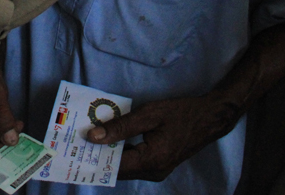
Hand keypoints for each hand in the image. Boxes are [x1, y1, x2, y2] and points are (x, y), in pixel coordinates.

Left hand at [87, 95, 238, 181]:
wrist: (209, 118)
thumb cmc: (181, 113)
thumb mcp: (149, 114)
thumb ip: (121, 126)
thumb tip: (93, 136)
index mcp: (151, 161)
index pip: (114, 166)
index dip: (93, 157)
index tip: (75, 147)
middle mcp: (154, 172)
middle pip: (118, 169)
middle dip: (98, 154)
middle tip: (78, 139)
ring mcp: (157, 170)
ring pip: (125, 166)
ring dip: (109, 152)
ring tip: (89, 137)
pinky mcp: (158, 165)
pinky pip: (134, 162)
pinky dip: (121, 151)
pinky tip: (109, 137)